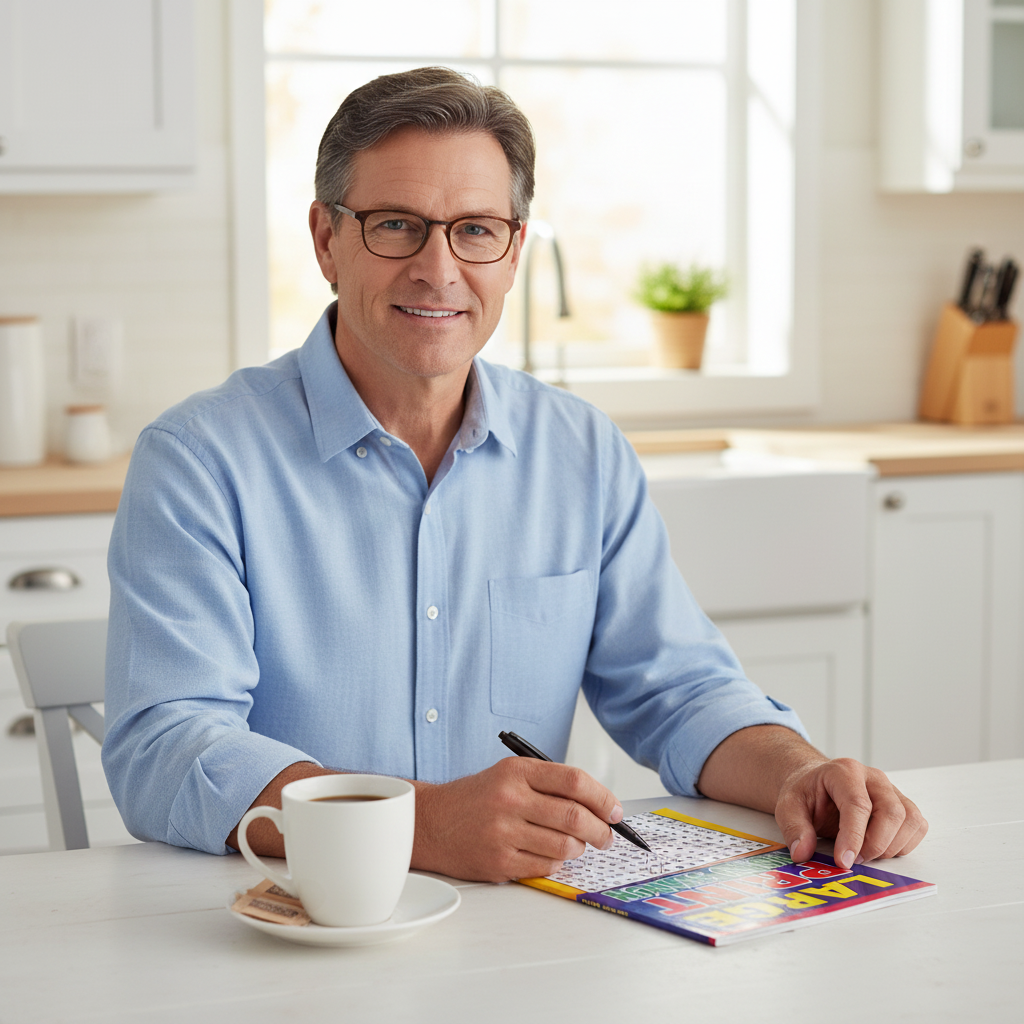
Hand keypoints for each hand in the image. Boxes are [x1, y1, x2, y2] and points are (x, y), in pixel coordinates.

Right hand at [411, 757, 622, 881]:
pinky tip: (548, 855)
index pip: (574, 781)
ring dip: (579, 849)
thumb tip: (598, 805)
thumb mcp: (509, 776)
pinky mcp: (499, 862)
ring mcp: (503, 832)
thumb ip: (549, 784)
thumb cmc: (477, 799)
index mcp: (517, 771)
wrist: (431, 822)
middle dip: (601, 830)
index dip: (602, 797)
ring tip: (575, 845)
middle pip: (575, 816)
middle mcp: (510, 799)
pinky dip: (556, 863)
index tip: (614, 810)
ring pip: (565, 846)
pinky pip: (546, 867)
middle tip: (607, 836)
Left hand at [775, 757, 928, 867]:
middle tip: (852, 860)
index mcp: (844, 772)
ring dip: (890, 846)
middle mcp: (873, 778)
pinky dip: (903, 844)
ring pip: (909, 820)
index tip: (844, 861)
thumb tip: (802, 852)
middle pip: (891, 813)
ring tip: (864, 853)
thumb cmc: (807, 793)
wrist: (817, 784)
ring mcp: (892, 790)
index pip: (858, 804)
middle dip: (874, 845)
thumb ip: (794, 828)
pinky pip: (916, 827)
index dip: (854, 837)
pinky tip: (879, 848)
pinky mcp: (903, 804)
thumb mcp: (788, 806)